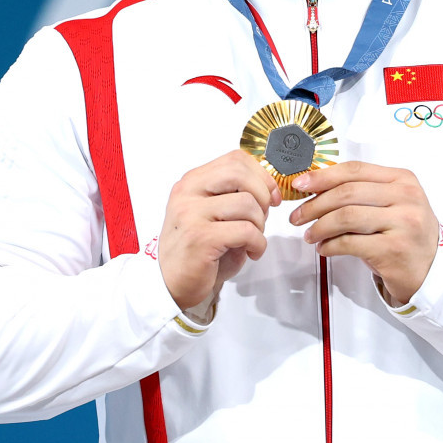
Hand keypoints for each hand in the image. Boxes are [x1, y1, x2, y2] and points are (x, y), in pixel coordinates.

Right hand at [158, 149, 277, 311]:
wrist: (171, 283)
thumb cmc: (197, 250)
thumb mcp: (213, 214)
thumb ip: (234, 195)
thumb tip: (270, 188)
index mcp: (192, 182)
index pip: (234, 159)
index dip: (261, 175)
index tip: (271, 194)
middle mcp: (188, 193)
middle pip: (239, 173)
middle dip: (262, 194)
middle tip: (263, 216)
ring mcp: (191, 214)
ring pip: (246, 203)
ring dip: (260, 224)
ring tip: (252, 239)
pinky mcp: (201, 238)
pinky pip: (246, 231)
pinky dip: (258, 243)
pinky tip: (251, 252)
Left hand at [287, 162, 439, 306]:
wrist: (432, 269)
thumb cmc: (406, 233)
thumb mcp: (393, 203)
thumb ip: (363, 191)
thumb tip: (316, 187)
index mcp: (403, 179)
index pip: (355, 170)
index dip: (323, 176)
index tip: (300, 184)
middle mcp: (406, 197)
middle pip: (347, 193)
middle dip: (314, 205)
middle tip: (297, 216)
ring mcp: (402, 223)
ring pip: (346, 217)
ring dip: (320, 227)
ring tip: (310, 235)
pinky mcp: (394, 249)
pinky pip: (350, 243)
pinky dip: (331, 246)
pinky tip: (325, 249)